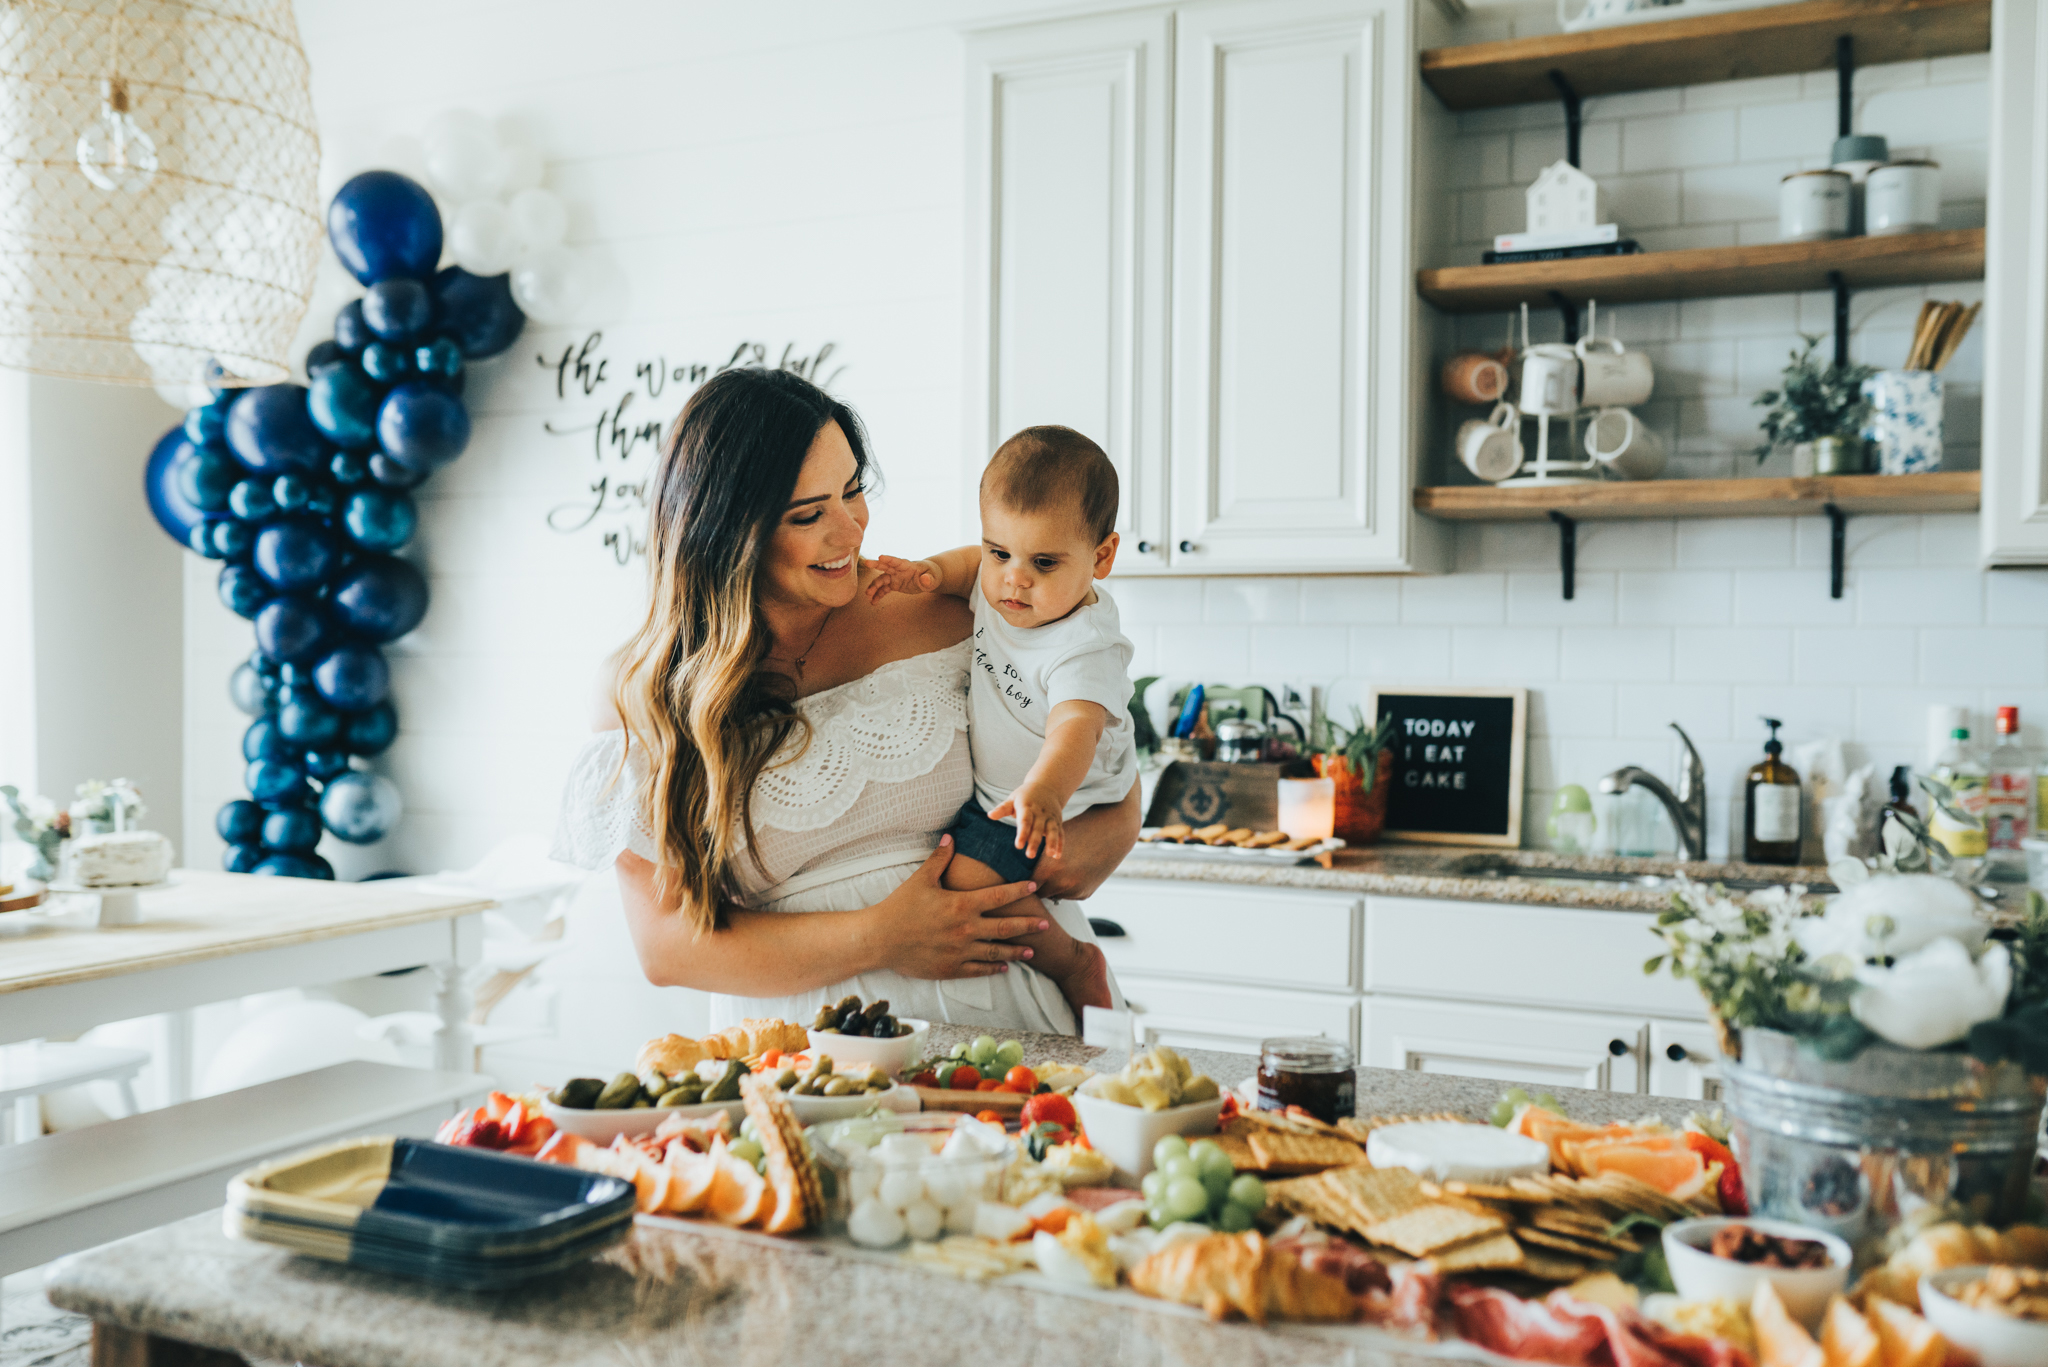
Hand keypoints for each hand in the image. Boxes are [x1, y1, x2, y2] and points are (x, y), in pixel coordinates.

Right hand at [863, 555, 940, 603]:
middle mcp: (898, 570)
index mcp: (907, 565)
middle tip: (866, 563)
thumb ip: (929, 579)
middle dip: (876, 564)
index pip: (897, 561)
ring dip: (874, 586)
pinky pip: (883, 589)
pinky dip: (878, 595)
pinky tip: (873, 602)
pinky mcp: (893, 584)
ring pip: (881, 580)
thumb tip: (925, 580)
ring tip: (868, 595)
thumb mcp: (933, 578)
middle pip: (885, 566)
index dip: (889, 559)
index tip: (880, 557)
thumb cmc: (931, 575)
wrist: (928, 578)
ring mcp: (894, 577)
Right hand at [867, 838, 1049, 979]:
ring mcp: (960, 951)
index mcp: (961, 905)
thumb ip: (940, 859)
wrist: (880, 939)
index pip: (999, 896)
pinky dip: (993, 969)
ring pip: (996, 952)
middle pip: (1005, 927)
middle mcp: (966, 929)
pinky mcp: (950, 968)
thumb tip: (950, 837)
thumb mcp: (920, 879)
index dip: (1019, 890)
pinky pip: (978, 970)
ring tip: (1031, 951)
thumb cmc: (899, 907)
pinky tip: (1004, 967)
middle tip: (1046, 924)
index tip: (1034, 887)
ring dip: (1016, 951)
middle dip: (1028, 925)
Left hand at [988, 782, 1064, 860]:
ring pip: (1052, 830)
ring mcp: (1050, 817)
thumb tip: (990, 815)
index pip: (1025, 821)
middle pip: (1038, 828)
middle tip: (1030, 855)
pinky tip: (1057, 856)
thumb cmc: (1025, 796)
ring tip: (1050, 854)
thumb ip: (1002, 809)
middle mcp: (1040, 813)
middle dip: (1035, 842)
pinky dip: (1060, 844)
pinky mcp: (1057, 821)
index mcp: (1027, 807)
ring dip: (1052, 842)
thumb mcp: (1013, 799)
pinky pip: (1060, 833)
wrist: (1047, 786)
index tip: (1018, 846)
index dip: (1022, 833)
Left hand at [1032, 776, 1140, 900]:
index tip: (1021, 875)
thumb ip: (1039, 858)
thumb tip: (1021, 872)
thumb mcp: (1054, 842)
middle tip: (1034, 877)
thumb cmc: (1079, 830)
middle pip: (1039, 893)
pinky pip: (1069, 894)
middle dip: (1037, 886)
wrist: (1113, 832)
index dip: (1023, 879)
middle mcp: (1062, 884)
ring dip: (1052, 888)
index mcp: (1050, 869)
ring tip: (1054, 873)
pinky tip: (1070, 873)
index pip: (1026, 884)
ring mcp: (1075, 891)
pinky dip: (1067, 887)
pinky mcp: (1086, 893)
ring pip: (1054, 895)